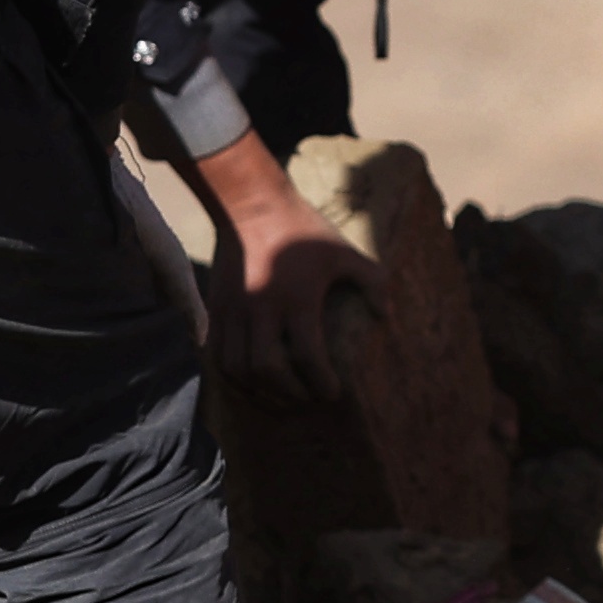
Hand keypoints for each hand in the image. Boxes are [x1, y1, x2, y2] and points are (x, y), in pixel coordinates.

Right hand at [189, 134, 368, 403]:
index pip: (308, 357)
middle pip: (267, 370)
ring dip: (259, 390)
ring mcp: (234, 310)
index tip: (333, 393)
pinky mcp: (215, 307)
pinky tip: (250, 381)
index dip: (322, 383)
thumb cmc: (302, 228)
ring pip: (237, 368)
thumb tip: (387, 315)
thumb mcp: (343, 251)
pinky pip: (216, 354)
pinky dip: (232, 375)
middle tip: (307, 399)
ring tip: (279, 397)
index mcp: (297, 299)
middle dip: (289, 393)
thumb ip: (372, 281)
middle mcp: (261, 309)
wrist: (249, 203)